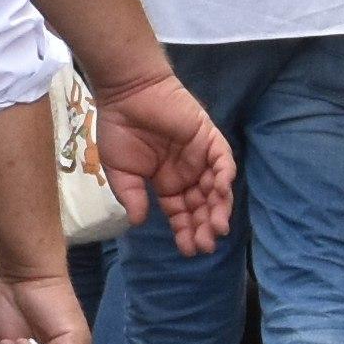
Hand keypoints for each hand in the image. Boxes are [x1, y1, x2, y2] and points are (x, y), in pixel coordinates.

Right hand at [93, 69, 231, 253]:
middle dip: (204, 226)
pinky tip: (220, 193)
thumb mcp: (119, 171)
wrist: (127, 93)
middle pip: (201, 205)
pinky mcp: (209, 138)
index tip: (189, 251)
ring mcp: (200, 156)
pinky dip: (224, 176)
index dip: (186, 232)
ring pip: (216, 188)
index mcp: (166, 183)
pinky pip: (223, 160)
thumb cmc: (119, 129)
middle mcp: (186, 173)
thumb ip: (131, 196)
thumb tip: (139, 222)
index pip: (181, 213)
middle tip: (206, 245)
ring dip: (218, 208)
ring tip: (216, 228)